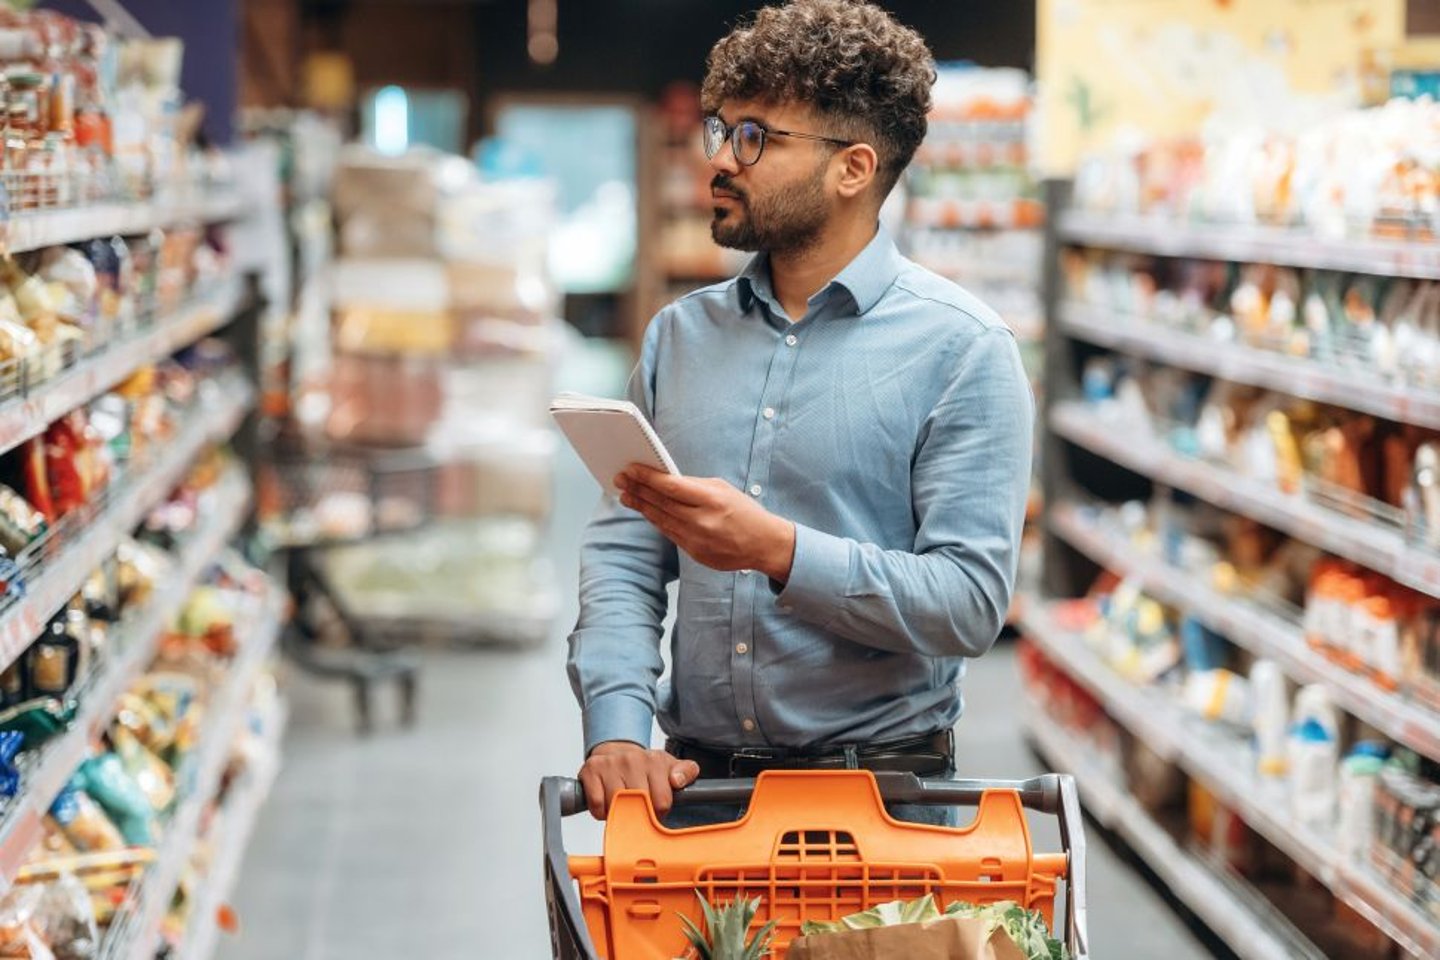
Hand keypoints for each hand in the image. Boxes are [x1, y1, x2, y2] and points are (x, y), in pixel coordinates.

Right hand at [578, 741, 699, 819]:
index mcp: (654, 760)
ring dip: (619, 813)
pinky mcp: (591, 771)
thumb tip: (678, 781)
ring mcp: (610, 764)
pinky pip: (598, 805)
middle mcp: (632, 759)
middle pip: (639, 806)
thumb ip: (686, 772)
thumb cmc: (644, 766)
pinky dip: (602, 811)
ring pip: (617, 806)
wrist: (616, 751)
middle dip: (640, 814)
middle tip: (638, 808)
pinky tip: (607, 802)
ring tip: (623, 803)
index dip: (659, 811)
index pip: (662, 801)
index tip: (655, 807)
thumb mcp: (669, 766)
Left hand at [616, 465, 796, 581]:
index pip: (671, 486)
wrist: (764, 544)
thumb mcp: (723, 489)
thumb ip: (694, 486)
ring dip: (641, 506)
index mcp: (711, 500)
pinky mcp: (694, 553)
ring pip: (661, 520)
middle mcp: (702, 521)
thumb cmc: (744, 512)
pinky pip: (669, 534)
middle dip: (638, 490)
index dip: (647, 477)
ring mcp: (697, 540)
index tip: (631, 469)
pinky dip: (656, 521)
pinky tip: (646, 512)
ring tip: (627, 496)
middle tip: (621, 480)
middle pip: (661, 503)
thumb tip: (664, 481)